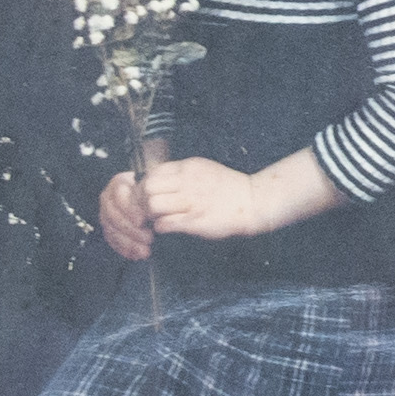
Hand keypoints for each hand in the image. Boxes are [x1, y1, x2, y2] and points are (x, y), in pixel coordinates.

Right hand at [95, 168, 154, 260]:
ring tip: (145, 251)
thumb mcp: (158, 189)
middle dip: (131, 230)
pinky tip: (136, 255)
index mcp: (119, 183)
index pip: (120, 196)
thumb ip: (154, 196)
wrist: (153, 200)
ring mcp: (105, 213)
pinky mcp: (107, 227)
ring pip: (111, 229)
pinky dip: (124, 249)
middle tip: (149, 239)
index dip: (130, 209)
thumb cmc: (157, 193)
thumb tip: (155, 208)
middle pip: (113, 215)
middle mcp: (109, 197)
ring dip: (128, 243)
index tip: (142, 221)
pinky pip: (111, 240)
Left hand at [137, 154, 268, 240]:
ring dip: (150, 215)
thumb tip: (160, 179)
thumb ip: (183, 173)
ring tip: (156, 219)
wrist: (253, 202)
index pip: (153, 173)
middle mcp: (187, 182)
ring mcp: (191, 202)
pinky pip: (165, 224)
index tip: (146, 194)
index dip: (144, 185)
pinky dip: (160, 227)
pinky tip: (166, 227)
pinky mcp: (194, 220)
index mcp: (189, 168)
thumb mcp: (205, 170)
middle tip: (146, 209)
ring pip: (153, 206)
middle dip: (142, 200)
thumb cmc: (230, 187)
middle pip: (148, 188)